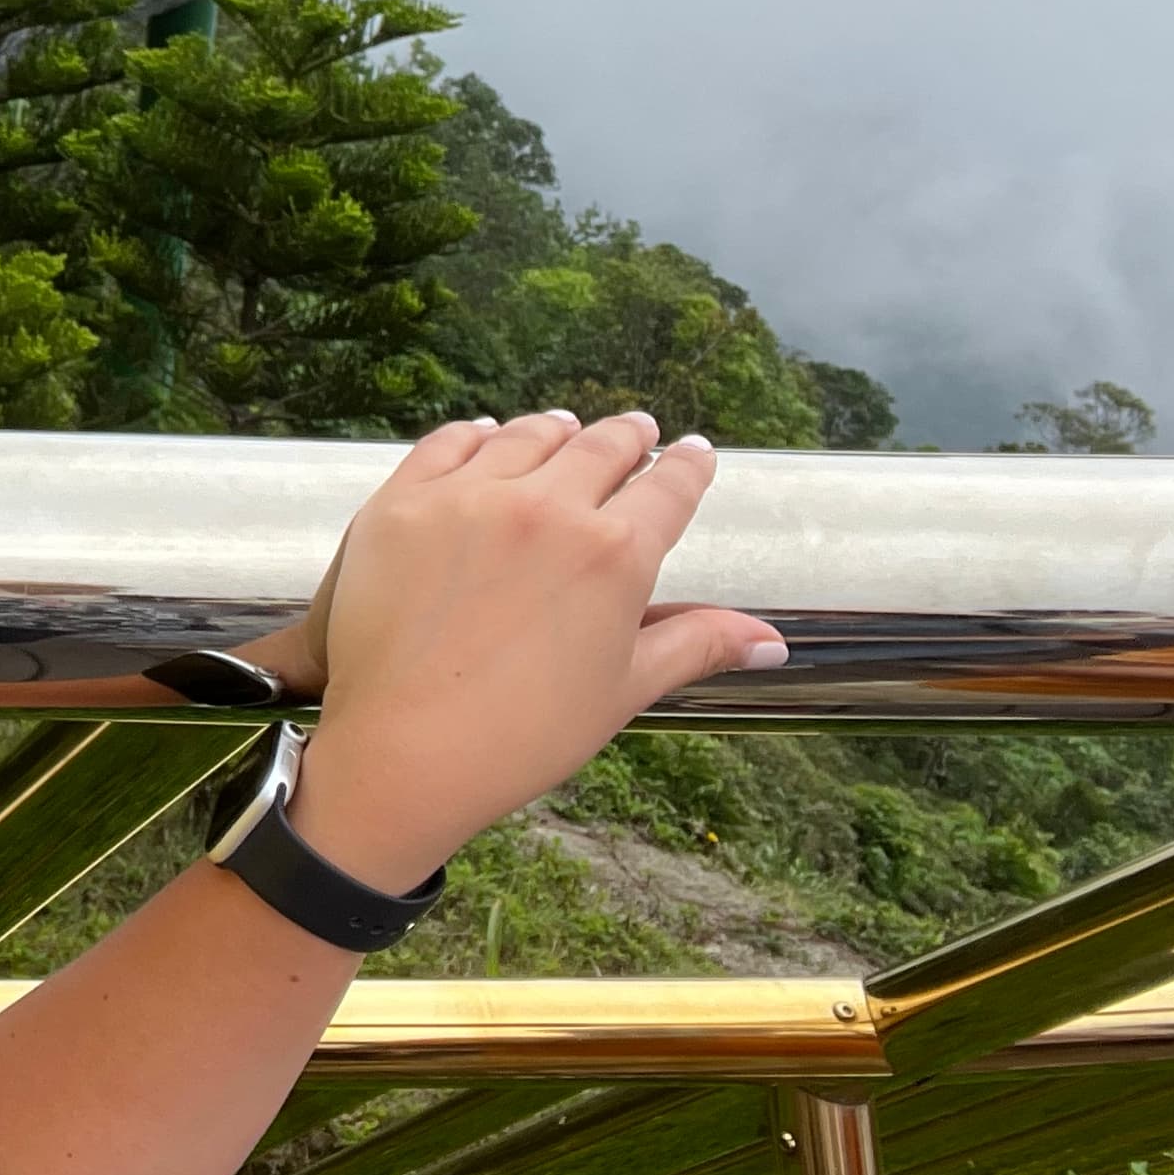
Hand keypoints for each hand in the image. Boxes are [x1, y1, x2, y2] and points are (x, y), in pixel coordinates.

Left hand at [242, 411, 781, 896]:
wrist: (405, 749)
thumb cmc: (523, 733)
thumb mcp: (624, 689)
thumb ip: (695, 645)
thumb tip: (770, 640)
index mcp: (613, 554)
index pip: (667, 489)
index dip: (688, 466)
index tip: (696, 451)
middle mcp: (545, 508)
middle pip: (600, 449)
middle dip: (627, 436)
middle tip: (639, 428)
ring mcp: (468, 497)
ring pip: (526, 437)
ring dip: (556, 429)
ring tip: (567, 426)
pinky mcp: (403, 501)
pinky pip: (448, 444)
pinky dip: (476, 434)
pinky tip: (486, 434)